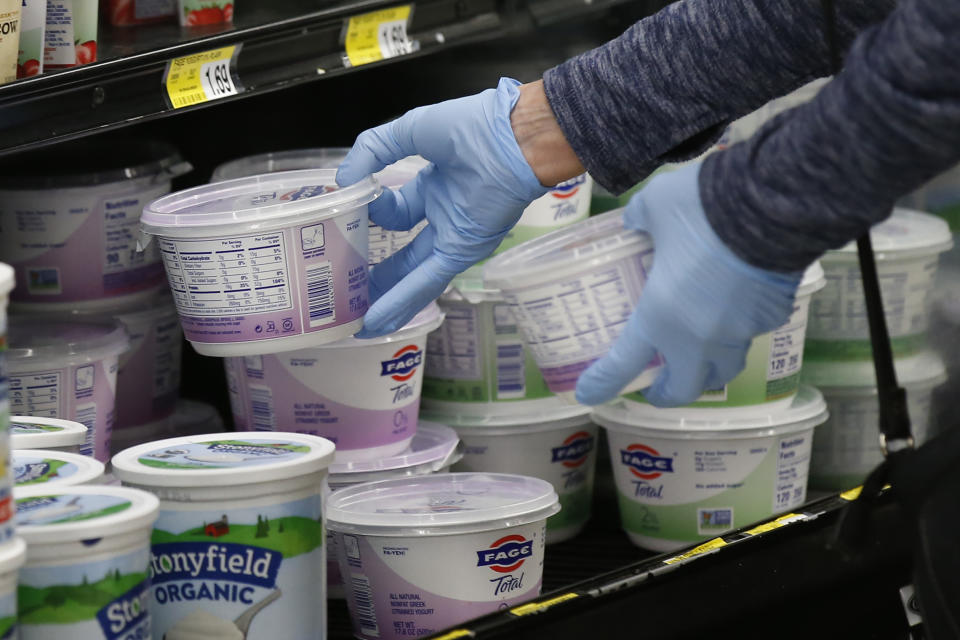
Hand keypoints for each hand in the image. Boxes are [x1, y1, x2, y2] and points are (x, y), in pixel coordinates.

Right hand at [337, 78, 548, 337]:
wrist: (514, 137)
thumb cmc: (473, 126)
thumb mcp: (411, 130)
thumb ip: (373, 149)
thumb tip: (344, 181)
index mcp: (433, 186)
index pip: (393, 211)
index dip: (369, 212)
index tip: (348, 207)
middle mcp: (443, 215)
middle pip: (403, 253)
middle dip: (378, 273)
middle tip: (350, 289)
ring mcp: (453, 236)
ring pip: (413, 275)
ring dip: (387, 298)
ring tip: (358, 319)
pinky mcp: (462, 251)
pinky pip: (427, 280)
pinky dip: (402, 299)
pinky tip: (377, 317)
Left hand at [574, 162, 802, 406]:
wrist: (771, 203)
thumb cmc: (700, 208)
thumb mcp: (653, 206)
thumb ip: (638, 219)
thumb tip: (635, 219)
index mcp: (659, 316)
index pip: (624, 364)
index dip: (603, 383)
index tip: (589, 393)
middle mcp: (699, 337)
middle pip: (685, 387)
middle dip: (668, 392)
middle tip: (657, 383)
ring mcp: (740, 332)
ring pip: (723, 367)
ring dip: (706, 369)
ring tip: (698, 355)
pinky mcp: (772, 317)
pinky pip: (751, 333)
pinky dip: (738, 329)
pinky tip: (734, 308)